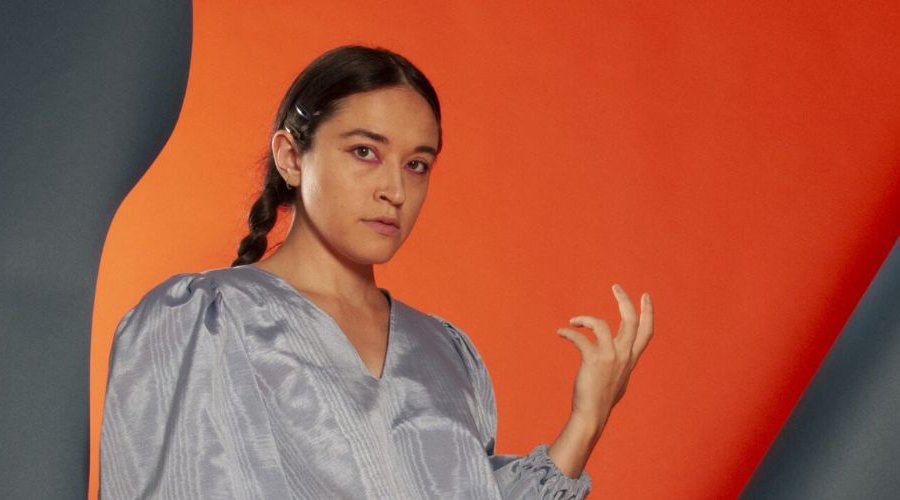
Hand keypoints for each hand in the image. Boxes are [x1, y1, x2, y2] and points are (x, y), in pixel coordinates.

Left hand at [556, 284, 653, 429]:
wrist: (592, 414)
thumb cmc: (603, 398)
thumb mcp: (620, 378)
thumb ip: (622, 363)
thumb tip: (620, 357)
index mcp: (631, 358)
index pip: (646, 332)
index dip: (648, 312)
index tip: (645, 296)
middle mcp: (624, 355)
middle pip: (631, 321)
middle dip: (625, 300)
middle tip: (616, 286)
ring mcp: (610, 357)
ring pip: (601, 324)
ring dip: (585, 318)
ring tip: (574, 320)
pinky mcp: (593, 359)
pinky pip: (580, 338)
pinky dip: (568, 332)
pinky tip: (561, 332)